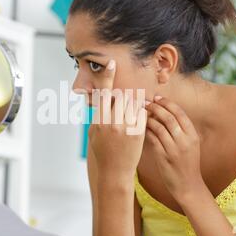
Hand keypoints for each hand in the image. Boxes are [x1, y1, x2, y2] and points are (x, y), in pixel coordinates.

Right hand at [88, 60, 146, 187]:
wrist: (114, 172)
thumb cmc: (101, 151)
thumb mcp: (93, 132)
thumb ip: (98, 115)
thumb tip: (102, 99)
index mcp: (99, 121)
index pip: (103, 93)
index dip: (107, 76)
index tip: (111, 63)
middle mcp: (113, 122)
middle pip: (122, 96)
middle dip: (122, 96)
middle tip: (120, 105)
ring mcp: (127, 127)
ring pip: (134, 103)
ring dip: (132, 103)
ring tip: (128, 113)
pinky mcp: (139, 132)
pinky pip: (142, 114)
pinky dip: (140, 113)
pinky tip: (136, 120)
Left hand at [145, 96, 203, 201]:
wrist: (188, 186)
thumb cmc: (187, 164)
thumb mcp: (190, 145)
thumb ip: (181, 131)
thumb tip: (165, 113)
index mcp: (193, 135)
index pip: (180, 113)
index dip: (167, 103)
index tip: (157, 98)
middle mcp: (185, 141)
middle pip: (169, 118)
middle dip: (156, 107)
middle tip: (146, 102)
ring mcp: (174, 150)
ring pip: (159, 127)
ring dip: (148, 118)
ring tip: (140, 113)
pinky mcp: (164, 158)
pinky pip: (153, 139)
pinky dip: (146, 130)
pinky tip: (140, 126)